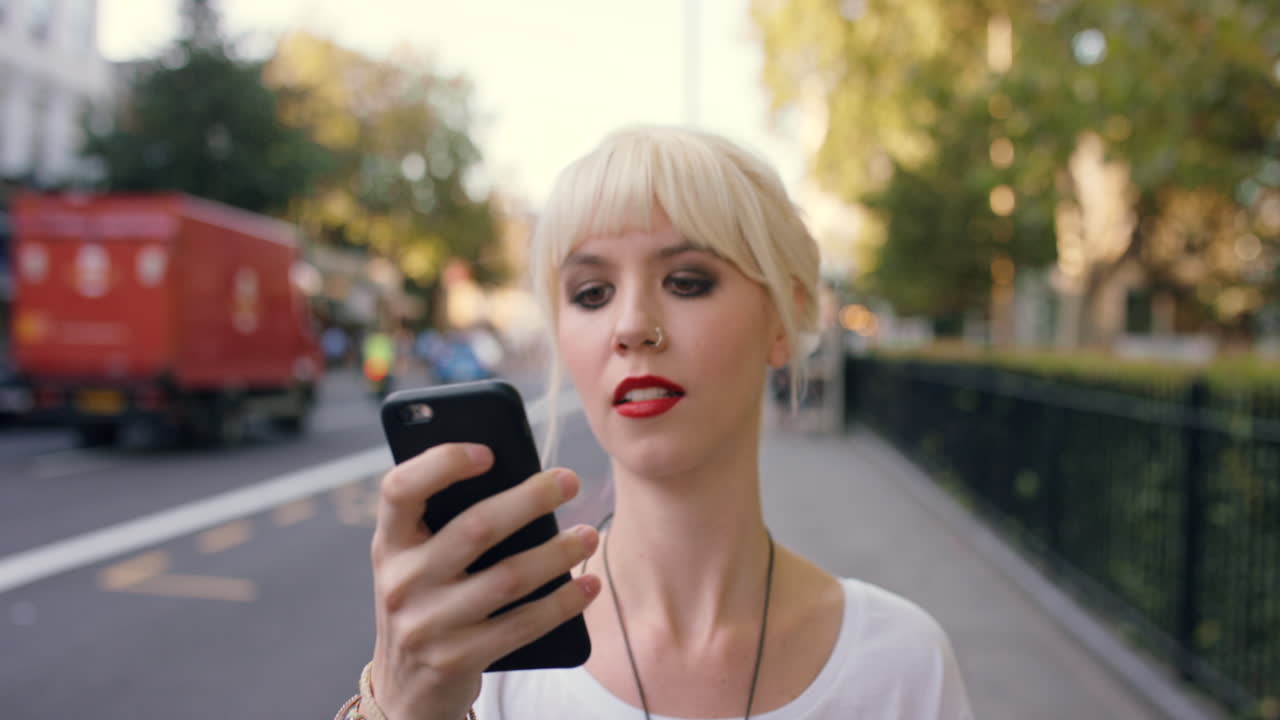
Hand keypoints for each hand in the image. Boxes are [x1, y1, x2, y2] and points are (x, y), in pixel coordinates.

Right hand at [369, 443, 600, 719]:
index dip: (442, 463)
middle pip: (474, 528)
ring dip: (557, 552)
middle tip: (569, 481)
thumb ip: (446, 522)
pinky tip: (588, 584)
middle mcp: (400, 581)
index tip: (488, 451)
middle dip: (530, 499)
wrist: (406, 688)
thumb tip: (522, 479)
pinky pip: (521, 625)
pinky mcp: (457, 659)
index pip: (400, 489)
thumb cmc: (426, 600)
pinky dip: (561, 603)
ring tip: (588, 534)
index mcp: (388, 543)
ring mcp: (426, 624)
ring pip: (507, 578)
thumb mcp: (417, 560)